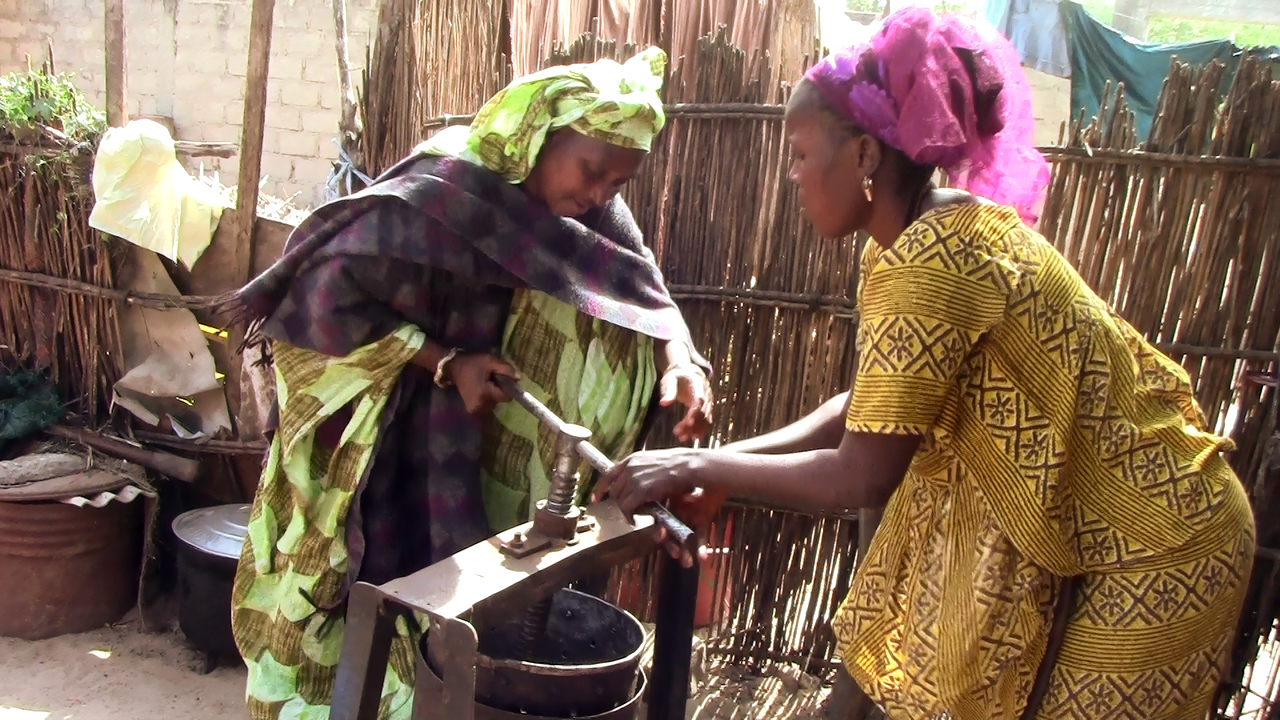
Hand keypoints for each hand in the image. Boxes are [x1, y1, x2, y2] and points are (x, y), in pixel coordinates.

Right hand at [447, 353, 516, 414]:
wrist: (454, 368)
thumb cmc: (473, 363)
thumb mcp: (491, 361)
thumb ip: (507, 369)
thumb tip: (519, 379)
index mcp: (485, 394)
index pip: (506, 396)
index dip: (506, 387)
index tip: (499, 378)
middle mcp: (480, 405)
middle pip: (500, 401)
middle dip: (499, 391)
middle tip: (490, 379)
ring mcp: (475, 409)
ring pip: (494, 404)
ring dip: (493, 395)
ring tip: (484, 384)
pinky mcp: (472, 410)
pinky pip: (487, 405)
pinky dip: (487, 398)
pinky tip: (480, 389)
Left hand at [593, 448, 723, 566]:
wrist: (689, 465)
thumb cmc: (678, 465)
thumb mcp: (654, 462)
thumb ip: (641, 470)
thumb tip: (636, 481)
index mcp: (632, 459)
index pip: (608, 474)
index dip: (600, 488)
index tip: (596, 498)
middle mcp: (629, 468)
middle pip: (614, 491)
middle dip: (618, 503)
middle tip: (626, 511)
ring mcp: (634, 479)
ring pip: (620, 501)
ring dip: (626, 510)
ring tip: (635, 515)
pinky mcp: (640, 490)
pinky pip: (627, 507)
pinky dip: (629, 516)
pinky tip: (633, 520)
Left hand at [660, 364, 712, 442]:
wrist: (687, 372)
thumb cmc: (676, 375)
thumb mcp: (670, 379)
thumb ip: (668, 391)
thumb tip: (663, 403)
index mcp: (699, 384)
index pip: (699, 399)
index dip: (695, 412)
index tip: (688, 423)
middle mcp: (706, 394)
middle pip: (702, 412)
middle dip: (693, 425)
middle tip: (680, 435)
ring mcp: (708, 401)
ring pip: (704, 418)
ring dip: (695, 429)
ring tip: (682, 438)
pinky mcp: (705, 408)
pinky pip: (705, 420)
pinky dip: (699, 429)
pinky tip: (691, 437)